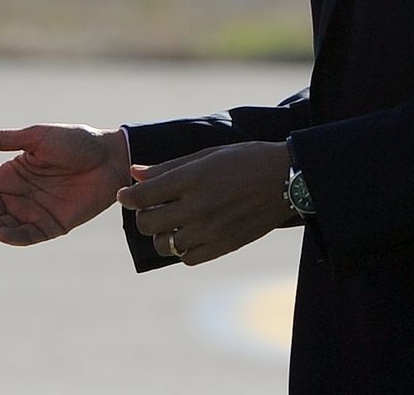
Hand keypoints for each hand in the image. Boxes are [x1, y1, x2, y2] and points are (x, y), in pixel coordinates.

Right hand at [0, 124, 129, 244]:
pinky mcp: (50, 226)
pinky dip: (10, 237)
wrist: (110, 157)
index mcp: (8, 173)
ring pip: (0, 224)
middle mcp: (16, 195)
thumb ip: (1, 141)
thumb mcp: (35, 138)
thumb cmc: (73, 142)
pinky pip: (25, 236)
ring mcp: (32, 212)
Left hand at [117, 140, 291, 264]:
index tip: (126, 194)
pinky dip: (182, 249)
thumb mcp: (206, 155)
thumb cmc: (245, 160)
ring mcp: (211, 230)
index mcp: (191, 179)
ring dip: (161, 234)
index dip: (127, 196)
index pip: (141, 196)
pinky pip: (188, 258)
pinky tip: (189, 234)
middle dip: (142, 215)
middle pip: (147, 223)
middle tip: (150, 207)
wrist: (287, 179)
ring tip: (170, 222)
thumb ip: (168, 168)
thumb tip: (135, 174)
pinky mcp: (225, 246)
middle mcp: (198, 207)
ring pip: (164, 245)